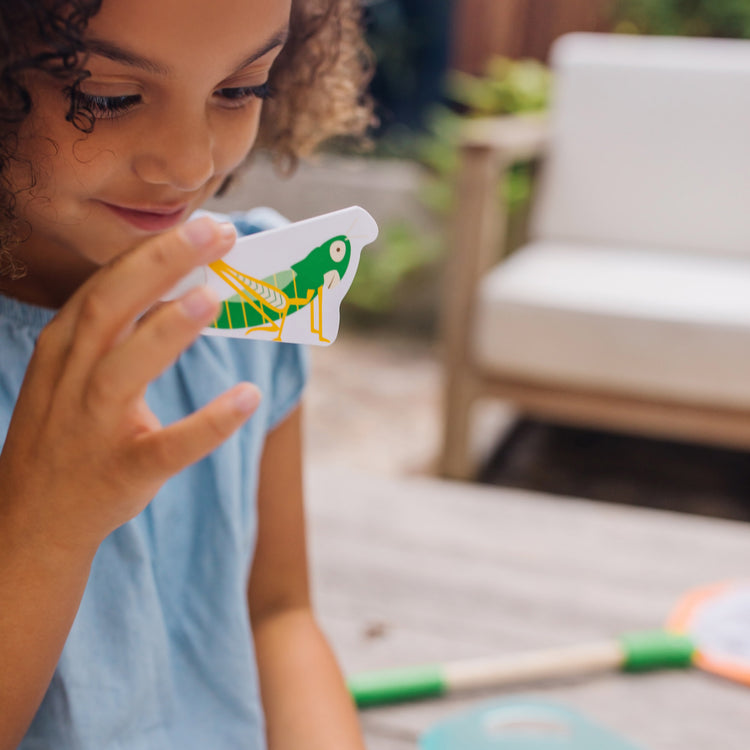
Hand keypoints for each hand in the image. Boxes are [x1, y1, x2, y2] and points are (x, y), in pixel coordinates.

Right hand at [0, 217, 260, 555]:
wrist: (35, 519)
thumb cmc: (68, 433)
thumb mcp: (76, 374)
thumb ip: (122, 333)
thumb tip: (188, 290)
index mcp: (63, 349)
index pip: (106, 285)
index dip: (152, 251)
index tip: (201, 224)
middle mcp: (73, 380)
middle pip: (111, 307)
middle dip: (161, 264)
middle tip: (217, 233)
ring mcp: (94, 428)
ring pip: (126, 370)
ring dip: (168, 330)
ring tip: (212, 297)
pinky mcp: (125, 470)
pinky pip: (170, 446)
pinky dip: (209, 422)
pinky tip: (247, 398)